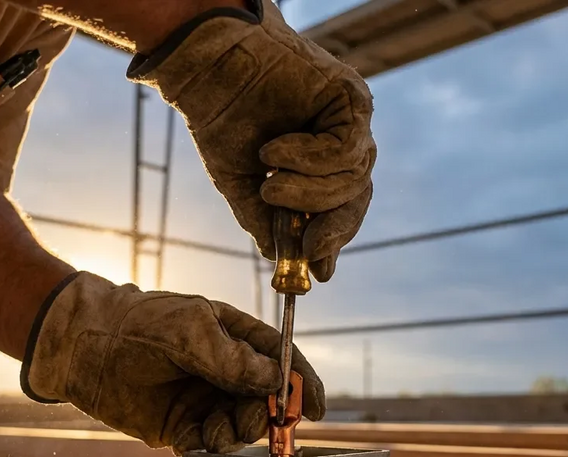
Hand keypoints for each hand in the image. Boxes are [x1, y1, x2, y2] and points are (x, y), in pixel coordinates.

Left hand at [20, 272, 324, 453]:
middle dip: (269, 413)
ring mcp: (204, 399)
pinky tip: (199, 437)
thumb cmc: (139, 322)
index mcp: (234, 338)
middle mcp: (225, 370)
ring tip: (219, 428)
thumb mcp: (190, 329)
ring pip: (242, 424)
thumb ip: (232, 357)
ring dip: (240, 431)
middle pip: (266, 398)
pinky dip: (213, 445)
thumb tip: (275, 377)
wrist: (84, 345)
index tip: (315, 407)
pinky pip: (211, 442)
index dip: (302, 382)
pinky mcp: (181, 426)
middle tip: (258, 419)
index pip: (280, 359)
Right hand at [127, 0, 375, 281]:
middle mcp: (342, 145)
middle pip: (358, 199)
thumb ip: (264, 220)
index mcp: (320, 167)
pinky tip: (276, 151)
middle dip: (333, 229)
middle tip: (308, 246)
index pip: (343, 210)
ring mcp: (351, 122)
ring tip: (269, 181)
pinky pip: (346, 151)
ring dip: (308, 193)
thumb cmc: (223, 123)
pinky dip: (309, 160)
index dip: (334, 240)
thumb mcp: (241, 185)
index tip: (319, 271)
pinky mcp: (352, 99)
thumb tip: (278, 258)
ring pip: (354, 180)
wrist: (209, 73)